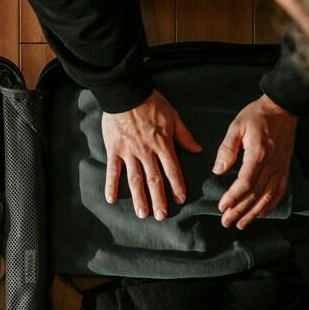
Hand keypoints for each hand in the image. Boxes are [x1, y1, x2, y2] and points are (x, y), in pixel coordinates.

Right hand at [102, 90, 202, 220]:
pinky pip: (113, 170)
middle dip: (159, 199)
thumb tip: (198, 150)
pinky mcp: (114, 149)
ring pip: (135, 179)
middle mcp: (147, 152)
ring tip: (142, 214)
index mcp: (163, 144)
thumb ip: (184, 136)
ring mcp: (129, 152)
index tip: (180, 200)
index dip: (177, 186)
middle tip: (161, 216)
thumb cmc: (151, 103)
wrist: (126, 93)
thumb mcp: (173, 117)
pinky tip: (111, 199)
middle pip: (154, 180)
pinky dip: (111, 185)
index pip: (172, 170)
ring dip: (139, 198)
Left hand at [214, 94, 297, 229]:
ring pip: (268, 197)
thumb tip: (218, 170)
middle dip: (240, 211)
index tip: (222, 207)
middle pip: (255, 194)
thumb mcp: (237, 126)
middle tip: (226, 222)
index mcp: (258, 155)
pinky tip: (262, 214)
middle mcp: (271, 165)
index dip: (233, 197)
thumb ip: (227, 149)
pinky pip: (280, 192)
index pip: (245, 182)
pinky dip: (271, 205)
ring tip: (241, 224)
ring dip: (254, 213)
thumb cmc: (257, 115)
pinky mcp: (285, 168)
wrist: (283, 108)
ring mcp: (280, 168)